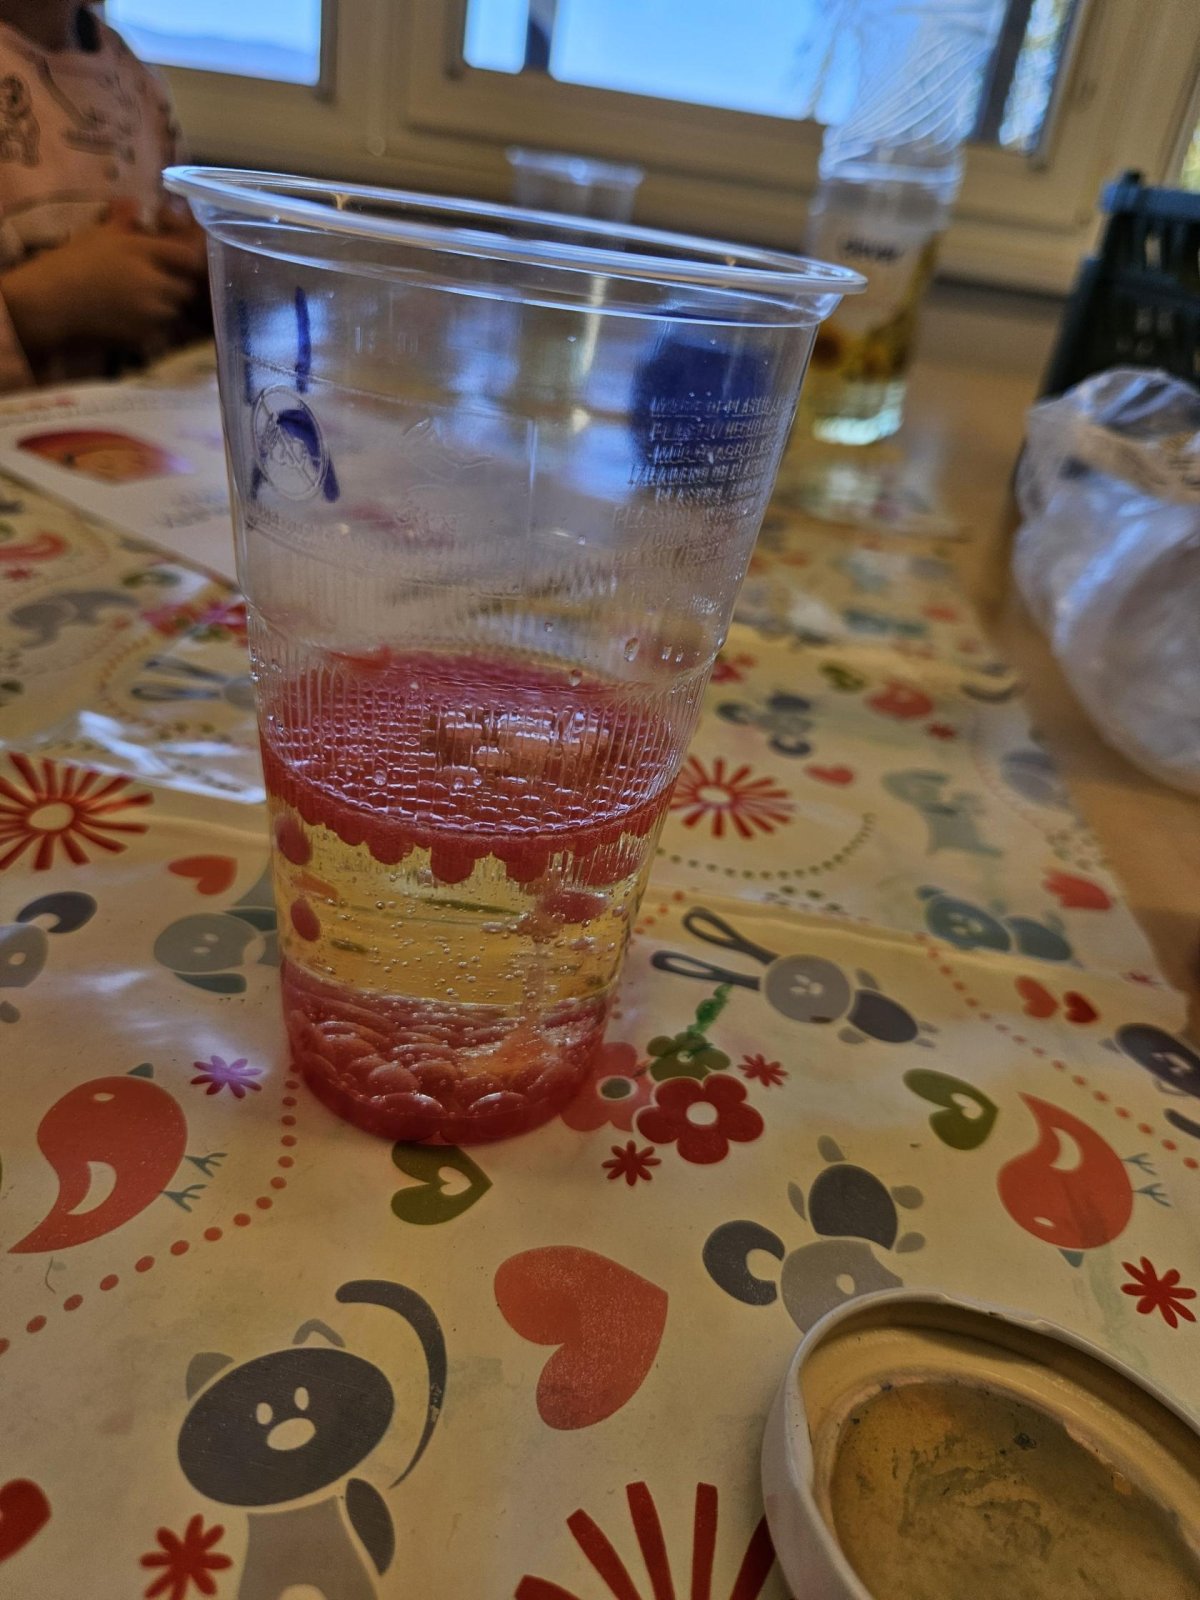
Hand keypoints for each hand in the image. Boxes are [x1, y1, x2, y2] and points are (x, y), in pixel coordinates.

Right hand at [1, 202, 206, 356]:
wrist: (51, 302)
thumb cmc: (70, 263)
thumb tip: (134, 204)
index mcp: (144, 252)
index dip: (189, 258)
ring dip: (165, 305)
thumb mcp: (97, 234)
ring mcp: (151, 313)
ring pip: (174, 311)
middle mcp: (155, 283)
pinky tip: (132, 318)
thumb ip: (123, 220)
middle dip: (176, 284)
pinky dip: (153, 326)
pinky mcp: (144, 336)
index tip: (179, 259)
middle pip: (186, 287)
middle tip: (158, 281)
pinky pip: (161, 332)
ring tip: (143, 300)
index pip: (190, 256)